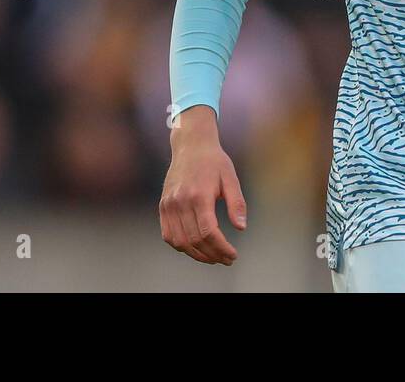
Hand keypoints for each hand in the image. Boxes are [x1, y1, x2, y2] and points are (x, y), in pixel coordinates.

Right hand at [159, 105, 247, 264]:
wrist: (191, 146)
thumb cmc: (215, 161)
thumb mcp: (231, 178)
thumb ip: (237, 203)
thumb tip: (241, 227)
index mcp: (199, 195)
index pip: (208, 232)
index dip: (221, 248)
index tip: (233, 255)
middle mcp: (181, 202)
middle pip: (194, 240)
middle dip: (212, 254)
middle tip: (226, 259)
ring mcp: (169, 205)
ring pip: (179, 241)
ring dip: (196, 255)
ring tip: (213, 257)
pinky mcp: (163, 206)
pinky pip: (168, 235)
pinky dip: (181, 246)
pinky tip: (195, 248)